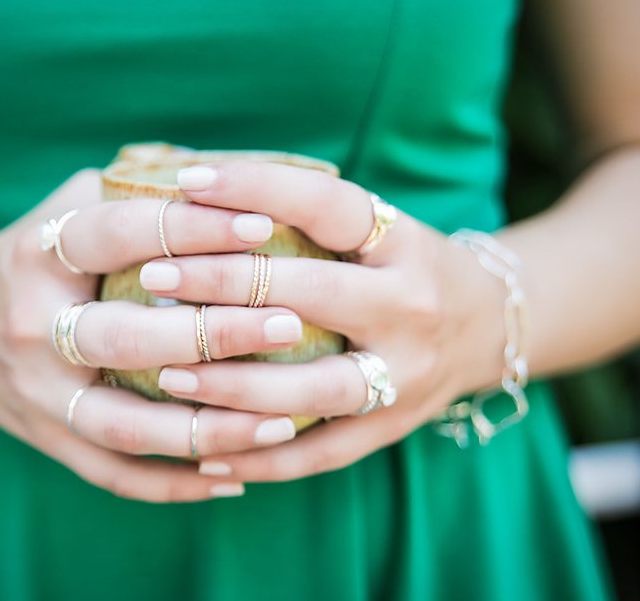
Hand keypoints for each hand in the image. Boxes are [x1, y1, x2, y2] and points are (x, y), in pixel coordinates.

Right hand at [0, 169, 305, 500]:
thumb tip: (236, 178)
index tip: (264, 225)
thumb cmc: (36, 255)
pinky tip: (238, 474)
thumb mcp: (68, 205)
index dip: (194, 227)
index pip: (120, 235)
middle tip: (287, 323)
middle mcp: (31, 328)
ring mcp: (36, 394)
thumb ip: (137, 191)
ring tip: (280, 421)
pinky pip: (116, 474)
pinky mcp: (47, 441)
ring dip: (207, 429)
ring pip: (125, 425)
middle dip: (213, 333)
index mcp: (38, 254)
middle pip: (124, 338)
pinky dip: (177, 484)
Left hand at [138, 160, 508, 481]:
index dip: (258, 187)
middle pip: (309, 294)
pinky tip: (201, 456)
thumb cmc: (404, 266)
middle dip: (222, 284)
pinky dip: (257, 457)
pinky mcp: (390, 429)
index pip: (327, 203)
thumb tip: (197, 193)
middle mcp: (410, 307)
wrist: (488, 329)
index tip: (189, 182)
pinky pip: (317, 453)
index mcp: (403, 243)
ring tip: (166, 374)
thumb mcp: (378, 227)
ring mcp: (404, 376)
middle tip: (152, 276)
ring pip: (310, 388)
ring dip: (232, 385)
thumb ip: (308, 215)